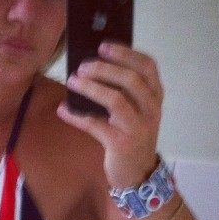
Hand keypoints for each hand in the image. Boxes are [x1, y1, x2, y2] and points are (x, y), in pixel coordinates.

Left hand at [57, 42, 162, 187]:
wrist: (139, 173)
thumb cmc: (132, 136)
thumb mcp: (136, 112)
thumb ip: (123, 92)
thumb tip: (92, 68)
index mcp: (155, 97)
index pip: (148, 67)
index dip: (126, 53)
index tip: (103, 46)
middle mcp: (151, 110)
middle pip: (131, 80)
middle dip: (104, 69)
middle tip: (82, 66)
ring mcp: (137, 127)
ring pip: (116, 100)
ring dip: (91, 88)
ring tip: (72, 81)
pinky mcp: (121, 144)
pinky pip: (96, 125)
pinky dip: (76, 117)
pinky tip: (63, 110)